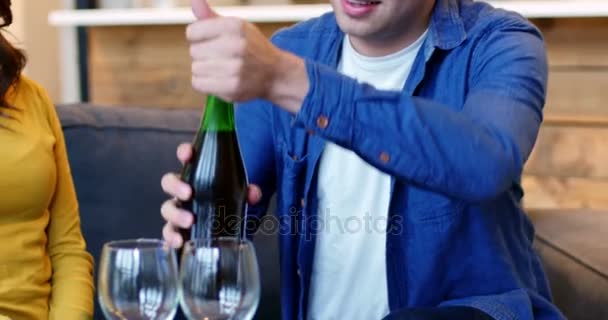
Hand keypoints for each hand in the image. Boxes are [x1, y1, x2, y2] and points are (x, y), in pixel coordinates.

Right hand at [160, 143, 262, 247]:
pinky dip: (171, 238)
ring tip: (190, 221)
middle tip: (188, 193)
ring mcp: (178, 211)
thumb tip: (253, 193)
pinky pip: (168, 234)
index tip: (187, 154)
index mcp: (197, 176)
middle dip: (176, 186)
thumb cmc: (226, 205)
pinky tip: (178, 242)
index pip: (186, 159)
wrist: (223, 232)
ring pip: (167, 209)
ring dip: (176, 214)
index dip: (184, 152)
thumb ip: (247, 192)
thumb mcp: (239, 195)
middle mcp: (184, 192)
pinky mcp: (177, 231)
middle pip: (169, 183)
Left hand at [187, 0, 308, 111]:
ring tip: (221, 69)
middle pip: (194, 51)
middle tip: (221, 57)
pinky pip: (198, 83)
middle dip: (203, 55)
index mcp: (234, 26)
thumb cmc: (250, 48)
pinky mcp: (232, 87)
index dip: (198, 38)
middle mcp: (235, 45)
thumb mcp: (235, 27)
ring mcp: (234, 68)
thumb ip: (211, 17)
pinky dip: (205, 83)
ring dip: (204, 70)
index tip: (211, 41)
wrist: (275, 74)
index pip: (192, 32)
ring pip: (196, 68)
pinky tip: (218, 80)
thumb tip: (195, 1)